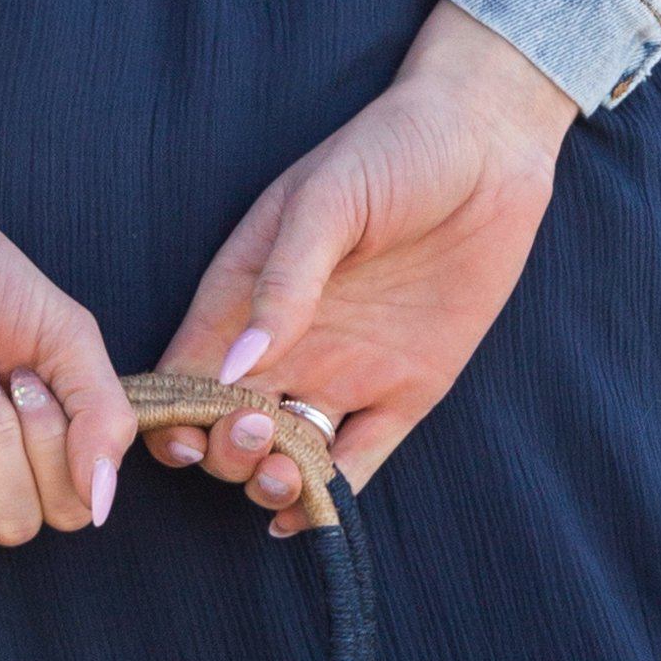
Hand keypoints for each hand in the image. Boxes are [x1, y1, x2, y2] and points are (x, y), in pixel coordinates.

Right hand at [157, 5, 577, 522]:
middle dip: (226, 451)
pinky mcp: (405, 393)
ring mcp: (344, 374)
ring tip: (282, 475)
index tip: (184, 434)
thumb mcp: (326, 201)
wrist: (490, 145)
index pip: (183, 376)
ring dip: (269, 482)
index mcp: (242, 297)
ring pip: (285, 456)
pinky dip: (327, 498)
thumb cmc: (392, 150)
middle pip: (226, 430)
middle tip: (256, 431)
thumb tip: (235, 367)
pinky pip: (356, 462)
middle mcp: (285, 346)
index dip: (170, 418)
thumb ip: (283, 283)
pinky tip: (304, 515)